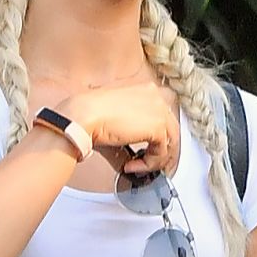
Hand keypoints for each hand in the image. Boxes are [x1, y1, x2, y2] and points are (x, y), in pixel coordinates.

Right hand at [62, 85, 178, 176]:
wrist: (85, 114)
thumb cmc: (91, 111)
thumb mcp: (117, 109)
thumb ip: (132, 117)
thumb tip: (136, 136)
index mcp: (147, 89)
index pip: (163, 115)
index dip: (158, 135)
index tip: (150, 148)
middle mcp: (157, 97)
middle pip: (171, 129)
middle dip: (162, 150)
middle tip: (151, 163)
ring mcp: (159, 111)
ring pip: (170, 142)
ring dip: (154, 159)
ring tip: (139, 167)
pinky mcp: (157, 127)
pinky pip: (161, 152)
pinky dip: (148, 164)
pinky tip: (132, 166)